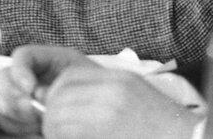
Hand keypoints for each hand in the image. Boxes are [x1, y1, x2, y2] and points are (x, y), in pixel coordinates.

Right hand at [0, 46, 95, 135]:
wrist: (102, 109)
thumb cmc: (95, 90)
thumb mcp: (83, 75)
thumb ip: (60, 77)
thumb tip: (36, 93)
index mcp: (45, 59)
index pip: (21, 55)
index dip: (19, 70)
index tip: (30, 89)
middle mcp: (29, 75)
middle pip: (2, 77)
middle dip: (13, 94)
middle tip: (31, 109)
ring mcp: (22, 95)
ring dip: (13, 111)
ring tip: (36, 120)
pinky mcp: (21, 116)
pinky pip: (5, 119)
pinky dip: (16, 125)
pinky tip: (34, 127)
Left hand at [41, 66, 199, 138]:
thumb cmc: (161, 128)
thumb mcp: (132, 98)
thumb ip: (101, 95)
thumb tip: (59, 101)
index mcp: (118, 79)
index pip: (67, 78)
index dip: (56, 97)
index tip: (58, 115)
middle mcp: (112, 90)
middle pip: (58, 95)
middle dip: (51, 115)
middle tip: (57, 132)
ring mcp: (109, 111)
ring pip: (58, 116)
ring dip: (54, 130)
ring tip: (65, 138)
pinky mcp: (105, 130)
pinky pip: (67, 132)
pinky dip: (61, 137)